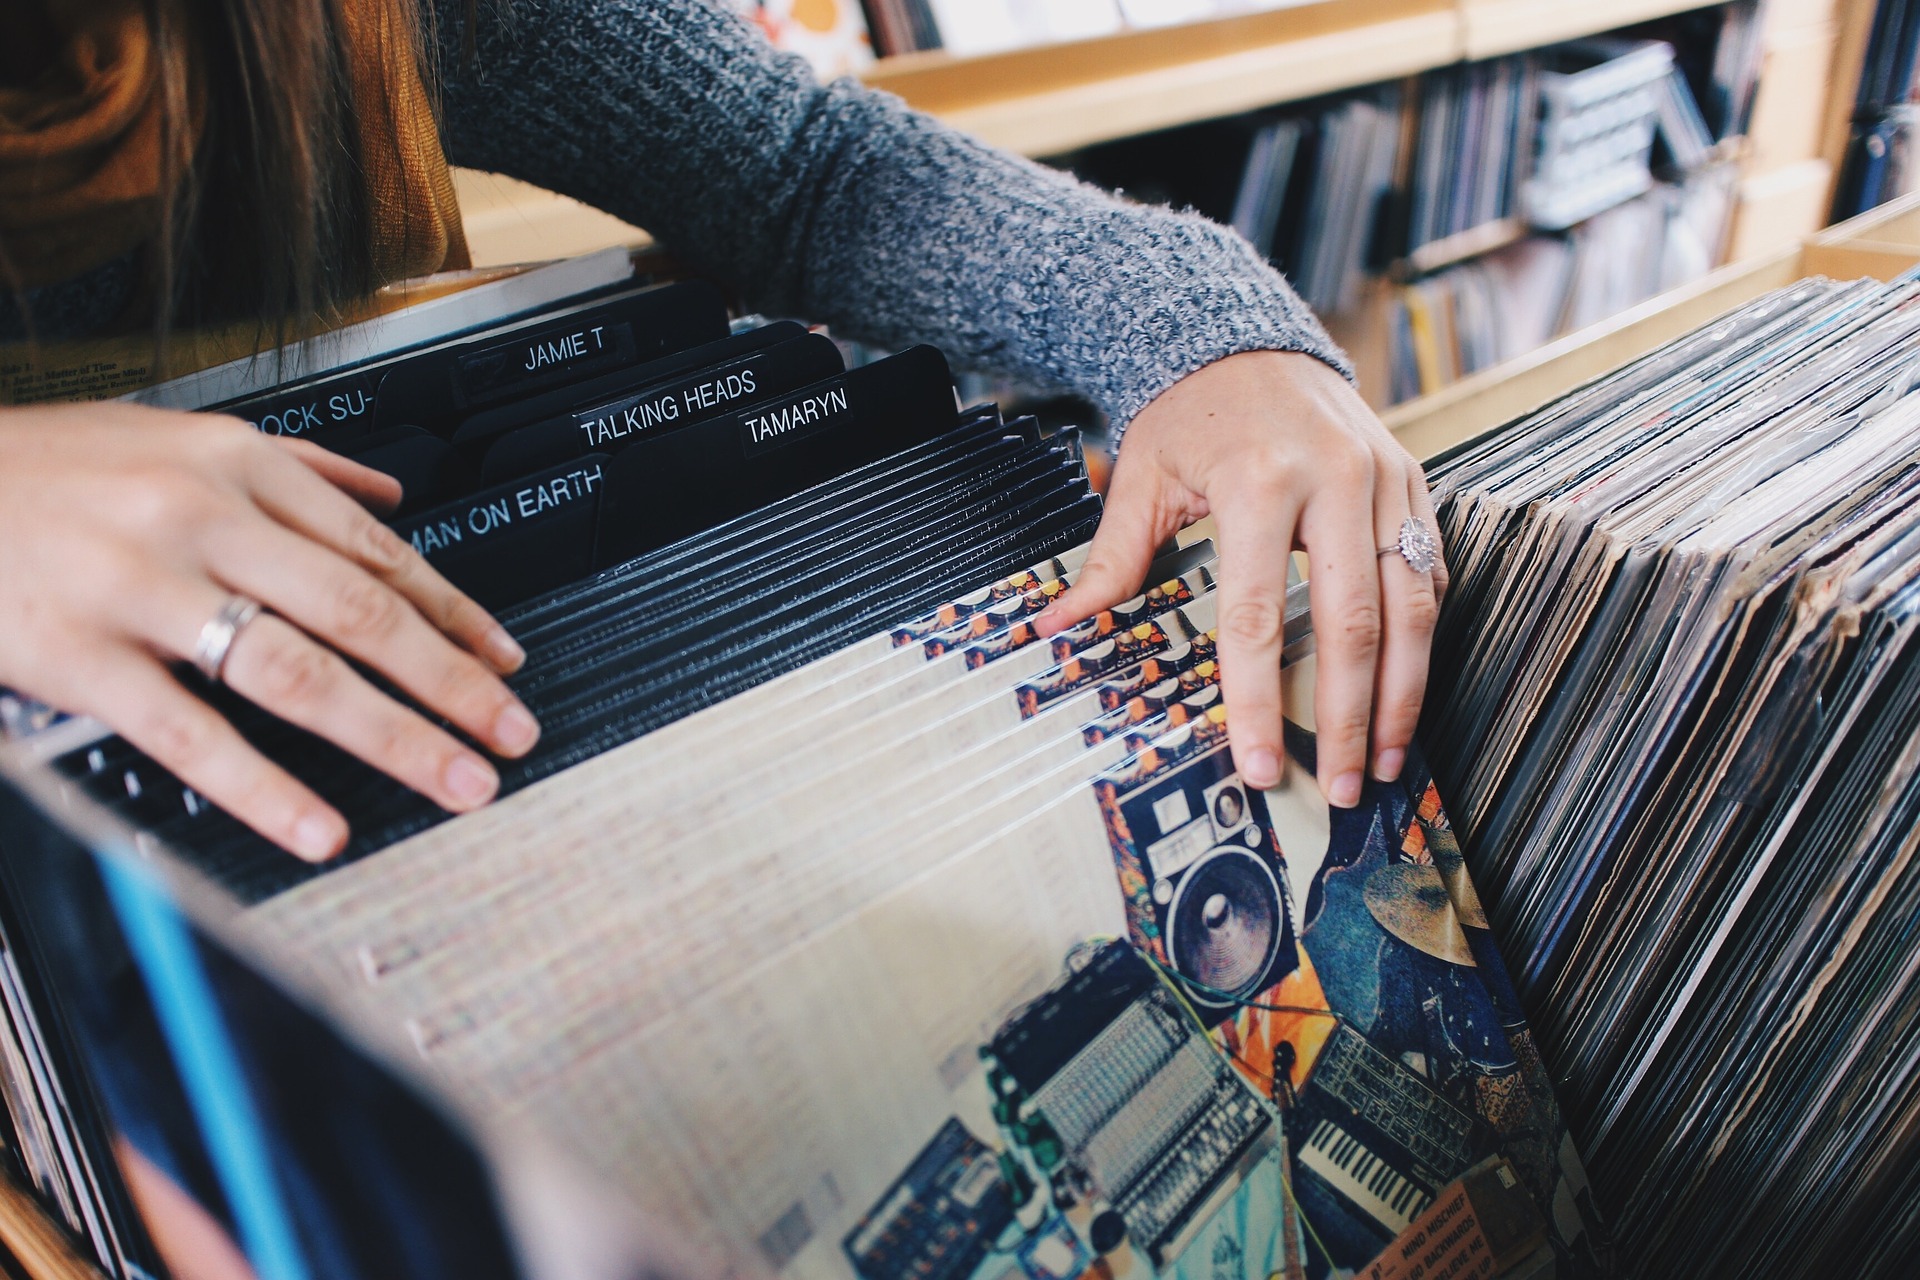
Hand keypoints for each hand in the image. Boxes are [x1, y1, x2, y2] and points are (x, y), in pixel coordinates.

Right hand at [0, 403, 540, 859]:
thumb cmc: (49, 465)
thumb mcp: (176, 434)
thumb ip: (297, 467)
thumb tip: (390, 496)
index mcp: (239, 466)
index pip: (379, 553)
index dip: (458, 616)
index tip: (508, 663)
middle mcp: (205, 520)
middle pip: (363, 615)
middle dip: (453, 683)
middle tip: (512, 734)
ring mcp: (145, 588)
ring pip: (298, 673)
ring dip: (394, 737)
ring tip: (456, 781)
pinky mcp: (79, 655)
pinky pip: (190, 734)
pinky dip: (265, 789)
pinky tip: (321, 827)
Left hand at [1034, 351, 1445, 806]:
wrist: (1247, 340)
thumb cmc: (1191, 412)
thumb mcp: (1141, 476)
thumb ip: (1111, 559)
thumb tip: (1059, 627)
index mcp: (1260, 482)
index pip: (1260, 617)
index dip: (1262, 700)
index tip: (1261, 763)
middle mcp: (1335, 480)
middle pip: (1353, 625)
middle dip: (1350, 718)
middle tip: (1343, 785)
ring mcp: (1385, 478)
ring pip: (1412, 607)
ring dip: (1403, 694)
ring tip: (1388, 758)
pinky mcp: (1413, 481)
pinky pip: (1430, 572)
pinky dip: (1424, 639)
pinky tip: (1407, 691)